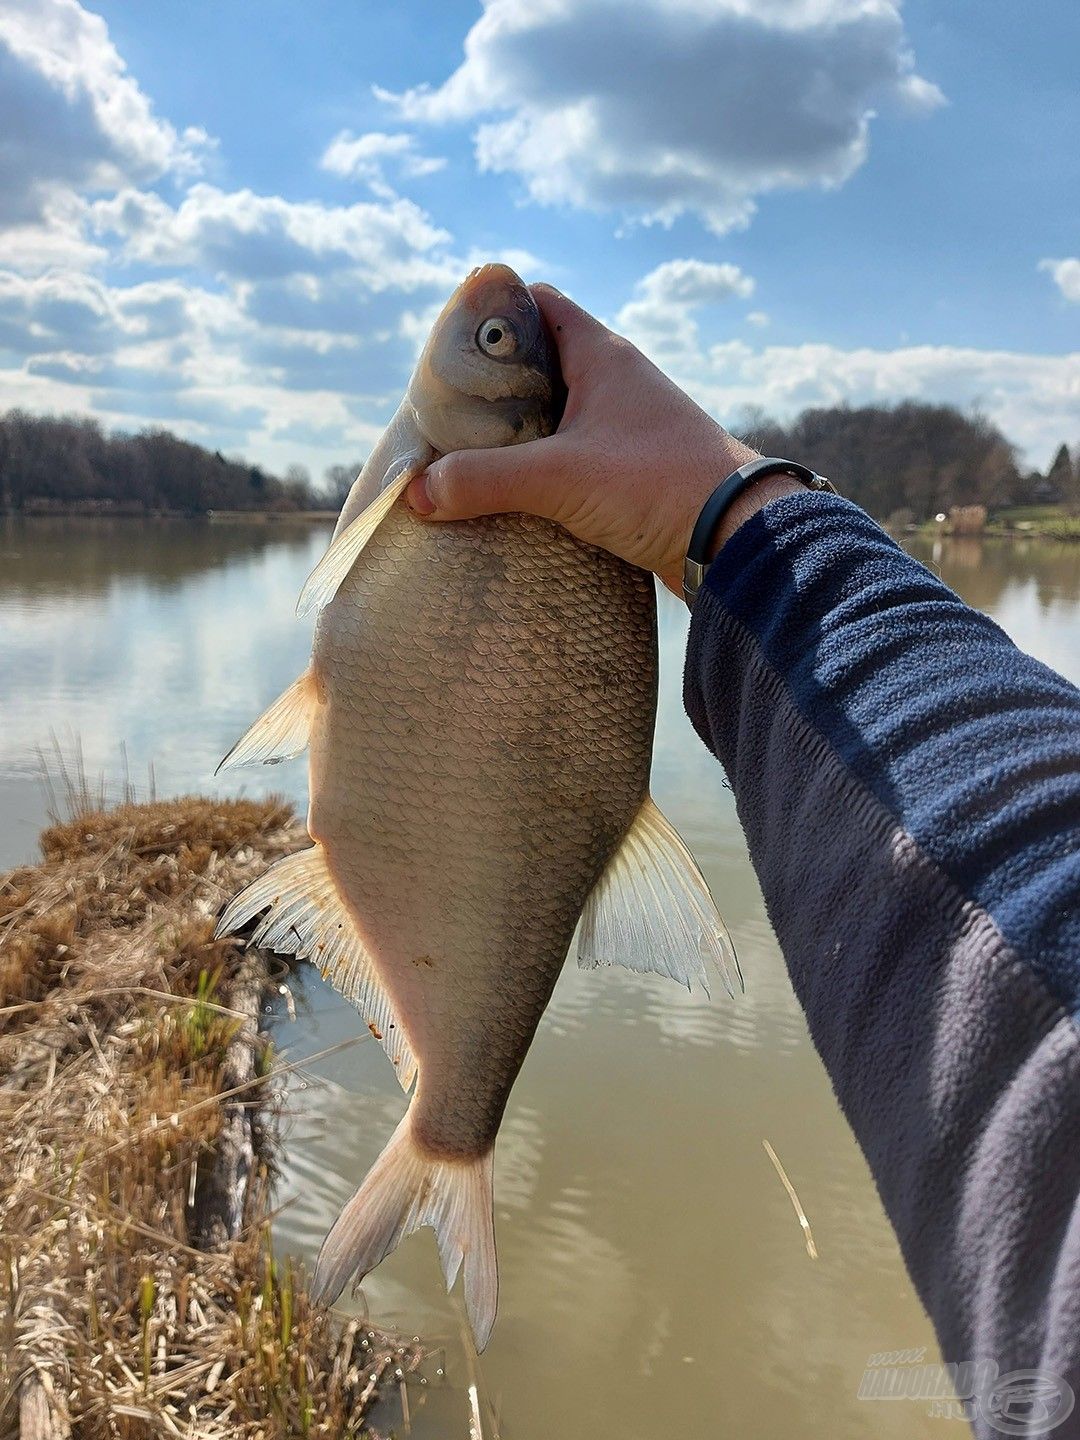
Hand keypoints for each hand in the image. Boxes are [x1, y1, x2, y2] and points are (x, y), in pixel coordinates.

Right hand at [406, 284, 776, 595]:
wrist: (739, 537)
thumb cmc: (656, 485)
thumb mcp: (559, 478)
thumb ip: (484, 480)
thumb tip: (419, 492)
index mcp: (602, 355)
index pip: (538, 304)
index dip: (493, 317)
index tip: (451, 350)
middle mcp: (618, 382)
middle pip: (542, 364)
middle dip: (495, 388)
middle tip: (450, 417)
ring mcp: (630, 427)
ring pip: (561, 416)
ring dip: (521, 436)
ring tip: (473, 461)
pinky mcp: (638, 472)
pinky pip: (580, 457)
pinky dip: (548, 470)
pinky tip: (520, 499)